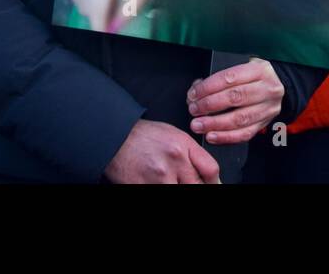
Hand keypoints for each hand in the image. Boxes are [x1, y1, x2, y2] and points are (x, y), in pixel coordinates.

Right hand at [104, 119, 220, 183]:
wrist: (114, 138)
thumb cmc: (143, 136)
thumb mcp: (173, 135)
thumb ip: (191, 154)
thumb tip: (208, 175)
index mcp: (182, 146)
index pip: (211, 170)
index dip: (213, 182)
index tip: (211, 184)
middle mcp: (174, 162)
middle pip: (198, 186)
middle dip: (196, 186)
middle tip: (186, 181)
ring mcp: (159, 178)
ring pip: (180, 191)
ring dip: (176, 187)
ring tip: (169, 181)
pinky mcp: (145, 187)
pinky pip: (160, 193)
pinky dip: (161, 188)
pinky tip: (156, 182)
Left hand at [187, 58, 283, 143]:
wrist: (280, 86)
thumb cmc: (255, 76)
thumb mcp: (243, 66)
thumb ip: (221, 77)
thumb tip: (197, 89)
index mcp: (260, 70)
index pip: (230, 78)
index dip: (208, 87)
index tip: (193, 94)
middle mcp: (267, 89)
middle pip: (235, 98)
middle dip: (209, 105)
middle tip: (193, 109)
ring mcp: (268, 108)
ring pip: (240, 119)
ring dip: (215, 124)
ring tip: (198, 125)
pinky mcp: (265, 123)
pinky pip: (245, 134)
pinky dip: (226, 137)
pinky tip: (211, 136)